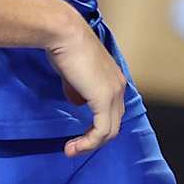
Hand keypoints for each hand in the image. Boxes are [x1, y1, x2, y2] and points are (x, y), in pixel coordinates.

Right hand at [45, 13, 127, 156]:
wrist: (64, 33)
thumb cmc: (65, 47)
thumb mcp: (73, 73)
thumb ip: (77, 89)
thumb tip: (77, 102)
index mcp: (114, 79)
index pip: (112, 111)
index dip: (96, 126)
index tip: (77, 136)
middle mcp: (119, 86)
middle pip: (113, 124)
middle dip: (93, 139)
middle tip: (73, 147)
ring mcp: (114, 93)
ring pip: (109, 131)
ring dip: (89, 145)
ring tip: (70, 150)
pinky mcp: (104, 98)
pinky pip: (101, 131)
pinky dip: (87, 143)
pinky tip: (71, 146)